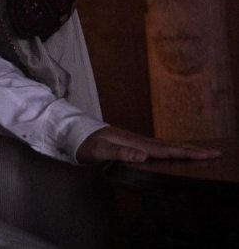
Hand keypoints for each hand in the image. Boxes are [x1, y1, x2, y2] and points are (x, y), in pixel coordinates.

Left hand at [76, 125, 221, 163]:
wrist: (72, 133)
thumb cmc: (85, 144)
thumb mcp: (99, 150)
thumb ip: (119, 152)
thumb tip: (144, 155)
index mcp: (135, 142)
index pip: (166, 150)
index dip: (186, 153)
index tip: (206, 154)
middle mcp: (138, 140)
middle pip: (170, 146)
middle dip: (193, 150)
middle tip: (216, 153)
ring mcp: (135, 141)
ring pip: (165, 146)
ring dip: (184, 150)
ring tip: (202, 153)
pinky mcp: (131, 145)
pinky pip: (156, 148)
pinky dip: (171, 151)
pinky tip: (174, 154)